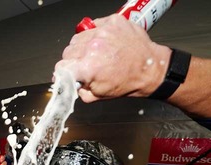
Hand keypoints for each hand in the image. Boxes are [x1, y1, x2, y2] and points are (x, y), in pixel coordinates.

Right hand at [54, 14, 170, 102]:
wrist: (150, 68)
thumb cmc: (128, 82)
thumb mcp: (98, 95)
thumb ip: (78, 91)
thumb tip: (68, 84)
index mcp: (88, 67)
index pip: (61, 66)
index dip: (61, 73)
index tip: (65, 74)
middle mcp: (93, 47)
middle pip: (68, 51)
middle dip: (73, 60)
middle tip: (85, 65)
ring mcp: (103, 32)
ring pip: (78, 37)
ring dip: (83, 46)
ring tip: (96, 53)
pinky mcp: (112, 22)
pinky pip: (93, 26)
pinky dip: (96, 34)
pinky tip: (105, 43)